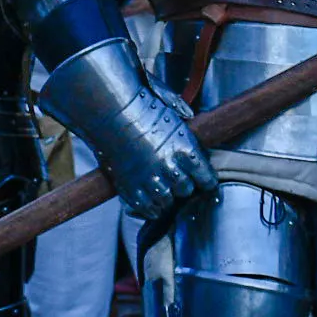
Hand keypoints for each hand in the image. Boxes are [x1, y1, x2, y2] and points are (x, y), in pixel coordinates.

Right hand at [98, 80, 217, 220]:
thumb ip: (182, 121)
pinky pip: (148, 209)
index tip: (203, 181)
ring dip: (166, 196)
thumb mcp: (170, 111)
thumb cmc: (139, 107)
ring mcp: (151, 181)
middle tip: (175, 177)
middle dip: (183, 185)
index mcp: (187, 151)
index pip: (207, 178)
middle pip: (186, 190)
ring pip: (168, 202)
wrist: (110, 114)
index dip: (205, 180)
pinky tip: (148, 197)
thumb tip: (188, 118)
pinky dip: (150, 207)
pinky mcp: (131, 189)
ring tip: (159, 186)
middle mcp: (171, 169)